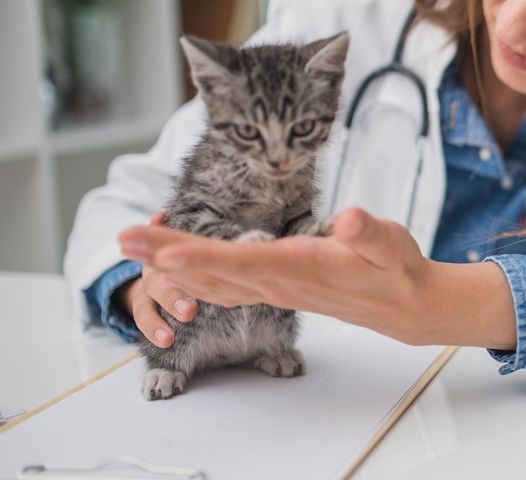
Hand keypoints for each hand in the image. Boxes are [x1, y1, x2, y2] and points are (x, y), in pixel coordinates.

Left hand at [118, 208, 516, 348]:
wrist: (402, 306)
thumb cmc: (396, 269)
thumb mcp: (391, 243)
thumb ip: (369, 232)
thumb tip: (349, 219)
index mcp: (301, 268)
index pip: (244, 263)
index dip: (204, 258)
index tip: (165, 253)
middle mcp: (279, 282)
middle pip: (213, 271)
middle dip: (165, 255)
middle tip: (123, 239)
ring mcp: (273, 287)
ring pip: (211, 280)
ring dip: (169, 263)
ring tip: (132, 245)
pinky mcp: (273, 286)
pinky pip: (222, 285)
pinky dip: (191, 273)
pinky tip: (172, 266)